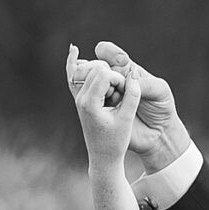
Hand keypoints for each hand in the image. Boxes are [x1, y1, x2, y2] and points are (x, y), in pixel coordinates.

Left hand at [66, 44, 140, 168]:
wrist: (103, 158)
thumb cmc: (115, 142)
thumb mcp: (126, 118)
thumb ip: (132, 95)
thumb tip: (134, 73)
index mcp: (89, 104)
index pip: (104, 74)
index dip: (119, 79)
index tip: (125, 94)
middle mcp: (80, 99)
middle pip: (96, 69)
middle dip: (112, 76)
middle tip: (119, 96)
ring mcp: (79, 99)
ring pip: (89, 70)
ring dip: (105, 76)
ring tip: (113, 93)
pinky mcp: (81, 99)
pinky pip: (78, 77)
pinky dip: (76, 65)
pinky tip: (73, 51)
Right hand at [92, 41, 188, 177]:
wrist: (158, 134)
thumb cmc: (162, 107)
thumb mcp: (160, 90)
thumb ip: (144, 82)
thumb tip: (126, 79)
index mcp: (125, 69)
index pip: (106, 52)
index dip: (108, 52)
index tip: (122, 60)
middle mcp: (111, 80)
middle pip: (93, 66)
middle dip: (101, 71)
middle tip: (117, 83)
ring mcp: (103, 96)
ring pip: (86, 83)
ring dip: (96, 87)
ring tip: (115, 98)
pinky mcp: (99, 112)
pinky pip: (87, 102)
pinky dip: (91, 101)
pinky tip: (105, 106)